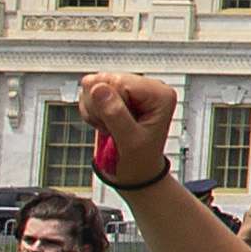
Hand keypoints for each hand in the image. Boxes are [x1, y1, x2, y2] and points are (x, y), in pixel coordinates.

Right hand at [79, 73, 180, 188]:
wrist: (136, 171)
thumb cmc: (140, 159)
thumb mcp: (130, 141)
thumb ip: (115, 114)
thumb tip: (98, 87)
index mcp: (159, 94)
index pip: (120, 82)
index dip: (108, 103)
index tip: (116, 123)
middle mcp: (147, 87)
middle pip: (105, 80)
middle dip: (99, 106)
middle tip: (111, 127)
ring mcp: (132, 89)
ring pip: (94, 84)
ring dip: (94, 109)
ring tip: (110, 126)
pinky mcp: (118, 94)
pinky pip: (90, 92)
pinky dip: (91, 110)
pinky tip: (104, 123)